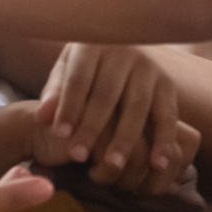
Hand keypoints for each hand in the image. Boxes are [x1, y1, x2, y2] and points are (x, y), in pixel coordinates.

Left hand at [38, 43, 197, 191]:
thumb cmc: (84, 66)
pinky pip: (168, 114)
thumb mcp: (65, 70)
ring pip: (137, 106)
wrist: (123, 45)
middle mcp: (124, 52)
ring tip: (113, 165)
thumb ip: (54, 93)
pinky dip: (164, 139)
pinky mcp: (167, 84)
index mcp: (93, 45)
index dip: (68, 106)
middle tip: (78, 156)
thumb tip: (43, 117)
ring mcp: (149, 68)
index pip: (78, 78)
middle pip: (107, 93)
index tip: (59, 134)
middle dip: (92, 127)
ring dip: (126, 138)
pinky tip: (156, 163)